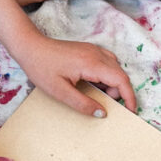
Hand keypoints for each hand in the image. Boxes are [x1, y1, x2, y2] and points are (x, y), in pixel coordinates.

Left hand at [14, 35, 136, 116]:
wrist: (29, 46)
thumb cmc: (41, 67)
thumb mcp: (60, 92)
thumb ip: (83, 104)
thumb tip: (103, 114)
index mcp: (91, 64)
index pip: (121, 80)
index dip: (129, 97)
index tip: (131, 111)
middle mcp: (97, 54)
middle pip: (121, 75)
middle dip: (119, 93)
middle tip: (106, 105)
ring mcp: (94, 50)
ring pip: (116, 69)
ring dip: (113, 84)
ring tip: (98, 95)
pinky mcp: (89, 50)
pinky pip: (108, 63)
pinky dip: (108, 76)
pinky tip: (95, 84)